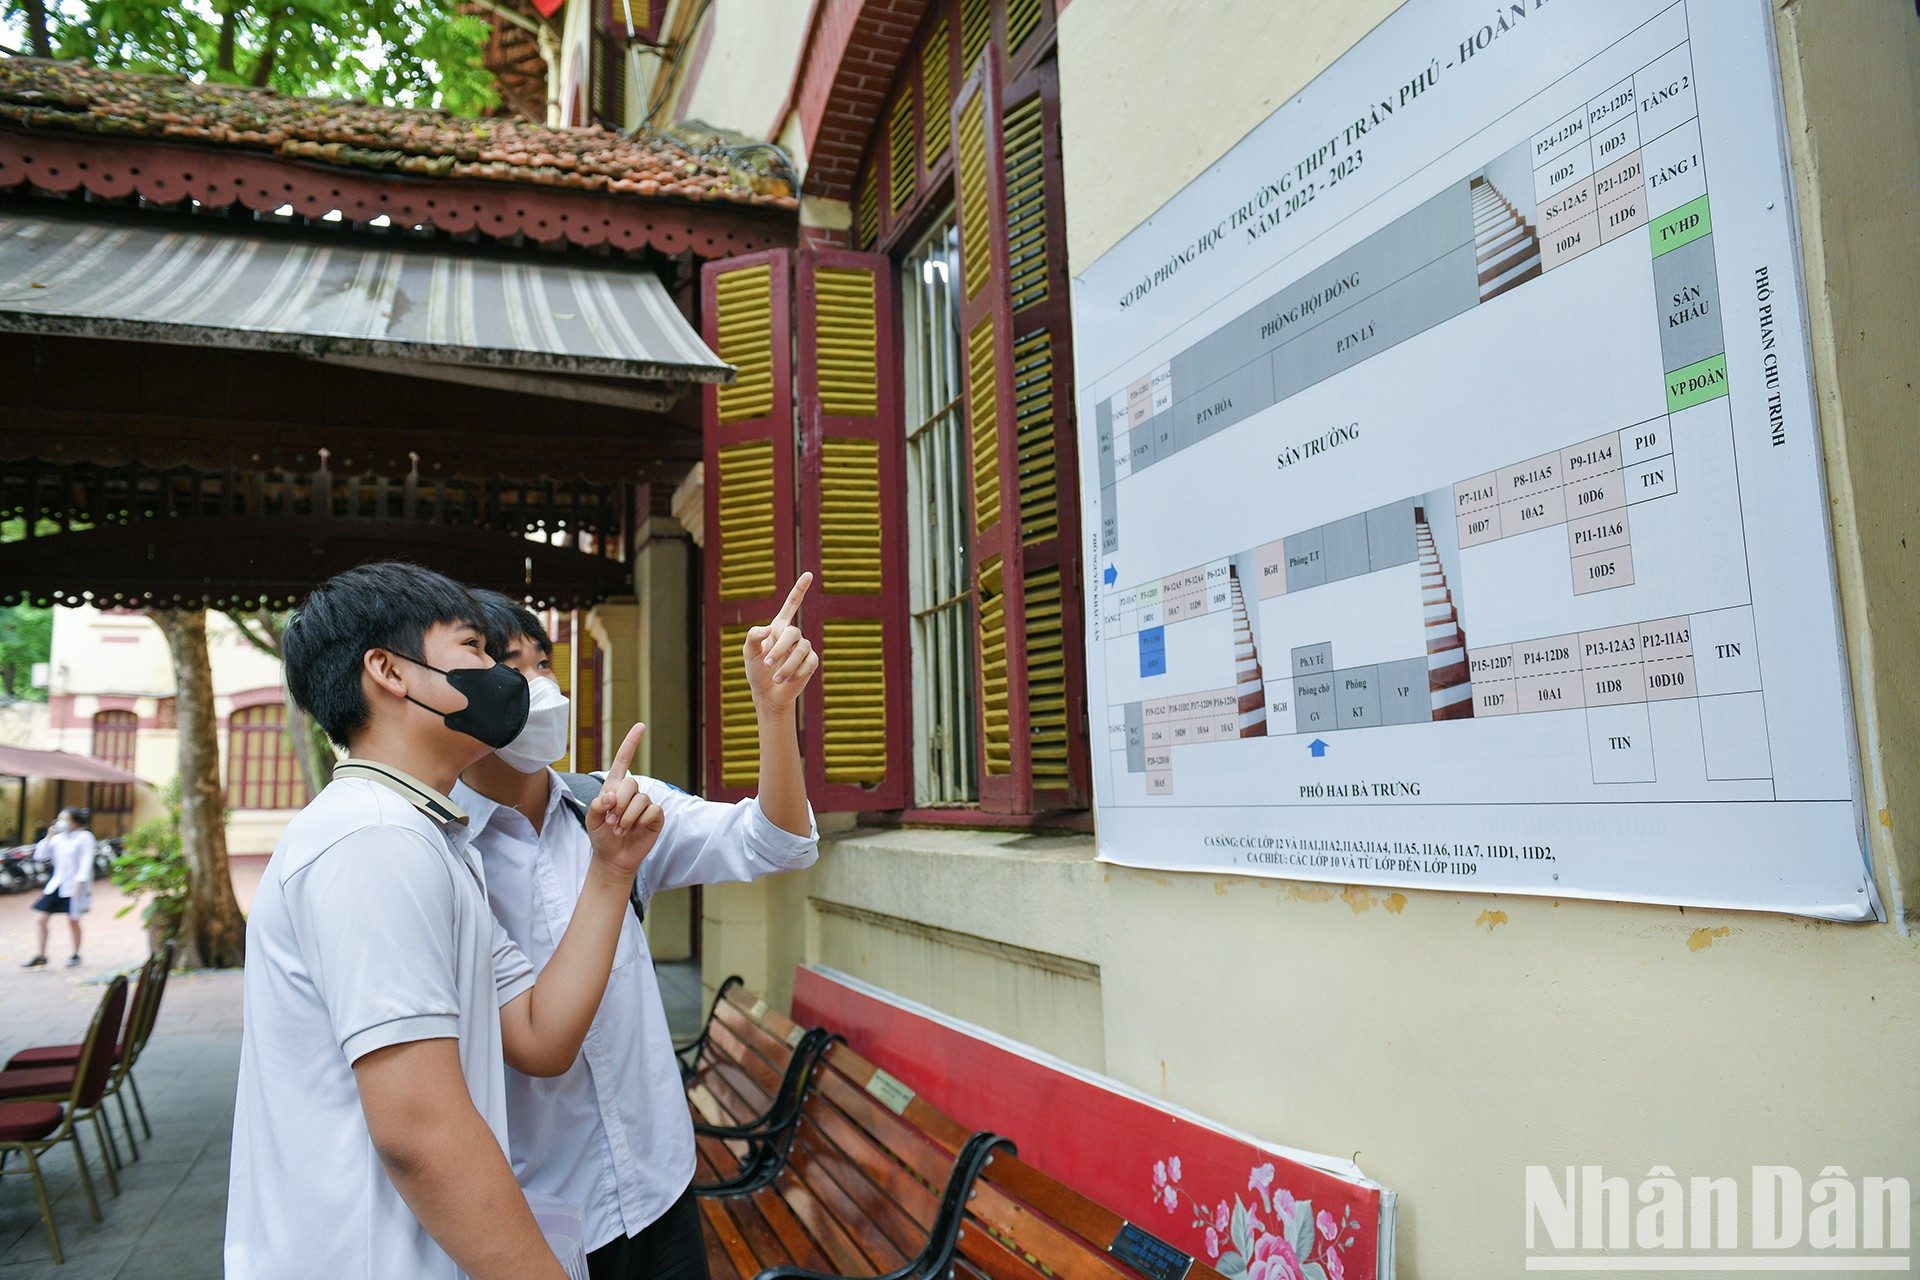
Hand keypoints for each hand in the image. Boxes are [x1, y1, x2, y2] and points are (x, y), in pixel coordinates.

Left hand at [585, 723, 663, 876]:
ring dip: (627, 818)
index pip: (623, 760)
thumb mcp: (591, 820)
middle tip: (611, 821)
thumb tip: (611, 796)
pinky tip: (635, 830)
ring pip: (640, 799)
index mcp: (614, 787)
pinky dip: (640, 822)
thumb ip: (597, 805)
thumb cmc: (601, 836)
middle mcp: (631, 792)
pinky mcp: (655, 816)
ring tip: (620, 830)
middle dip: (618, 804)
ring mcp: (645, 803)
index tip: (640, 726)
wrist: (613, 858)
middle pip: (631, 783)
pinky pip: (652, 810)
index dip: (631, 743)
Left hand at [744, 573, 819, 714]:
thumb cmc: (756, 670)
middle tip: (766, 664)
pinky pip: (809, 663)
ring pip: (802, 650)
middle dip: (779, 649)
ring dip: (787, 666)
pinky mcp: (811, 663)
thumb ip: (754, 636)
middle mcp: (793, 635)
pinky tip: (788, 680)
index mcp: (779, 627)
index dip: (800, 589)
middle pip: (792, 633)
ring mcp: (804, 649)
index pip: (792, 604)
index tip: (809, 574)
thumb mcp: (748, 652)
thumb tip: (770, 629)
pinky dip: (797, 673)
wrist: (767, 694)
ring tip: (776, 679)